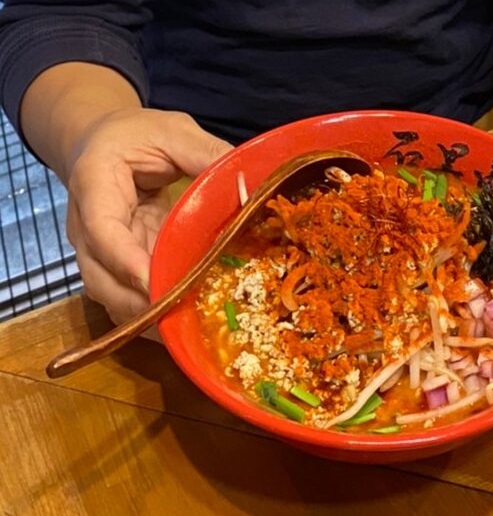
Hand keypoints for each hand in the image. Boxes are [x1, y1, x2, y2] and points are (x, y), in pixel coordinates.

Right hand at [65, 108, 232, 323]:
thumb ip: (206, 153)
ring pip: (112, 297)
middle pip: (101, 279)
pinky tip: (186, 325)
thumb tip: (250, 182)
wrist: (101, 143)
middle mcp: (87, 227)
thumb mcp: (172, 131)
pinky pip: (128, 299)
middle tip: (186, 318)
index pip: (103, 231)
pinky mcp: (116, 267)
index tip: (158, 283)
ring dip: (148, 318)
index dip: (128, 261)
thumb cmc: (135, 135)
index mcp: (95, 184)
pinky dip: (153, 316)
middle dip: (141, 304)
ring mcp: (98, 252)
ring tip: (190, 330)